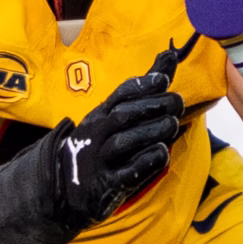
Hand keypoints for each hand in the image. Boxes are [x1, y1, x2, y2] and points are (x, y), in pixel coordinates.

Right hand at [55, 42, 189, 223]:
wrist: (65, 188)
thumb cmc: (100, 144)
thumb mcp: (113, 115)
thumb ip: (146, 88)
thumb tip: (170, 55)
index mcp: (100, 115)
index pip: (119, 95)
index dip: (142, 85)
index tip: (163, 80)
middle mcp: (98, 134)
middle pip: (123, 115)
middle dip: (153, 106)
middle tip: (177, 103)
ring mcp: (102, 160)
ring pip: (125, 142)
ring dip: (152, 131)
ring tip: (172, 125)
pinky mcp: (109, 185)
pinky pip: (129, 173)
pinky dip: (147, 161)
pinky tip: (162, 153)